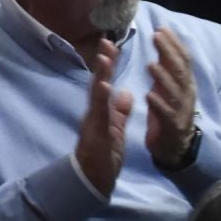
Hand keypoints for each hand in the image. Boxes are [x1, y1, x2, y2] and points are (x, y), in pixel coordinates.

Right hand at [74, 40, 132, 197]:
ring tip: (105, 58)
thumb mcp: (116, 129)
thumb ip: (120, 112)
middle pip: (98, 83)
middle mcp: (94, 112)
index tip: (112, 45)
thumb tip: (127, 92)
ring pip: (96, 95)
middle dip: (103, 64)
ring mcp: (93, 121)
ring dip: (100, 76)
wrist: (94, 179)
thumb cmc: (104, 156)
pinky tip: (103, 86)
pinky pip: (98, 114)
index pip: (105, 83)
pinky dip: (100, 99)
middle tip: (107, 42)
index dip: (108, 65)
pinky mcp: (95, 132)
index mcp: (101, 111)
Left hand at [146, 29, 198, 169]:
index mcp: (184, 84)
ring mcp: (180, 110)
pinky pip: (166, 115)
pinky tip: (149, 95)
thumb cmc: (167, 110)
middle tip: (156, 37)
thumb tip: (162, 41)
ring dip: (163, 77)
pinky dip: (158, 104)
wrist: (173, 145)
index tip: (161, 28)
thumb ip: (165, 66)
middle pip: (180, 71)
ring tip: (150, 64)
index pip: (182, 60)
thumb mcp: (167, 86)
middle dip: (169, 53)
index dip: (173, 44)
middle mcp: (185, 94)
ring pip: (175, 92)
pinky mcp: (172, 126)